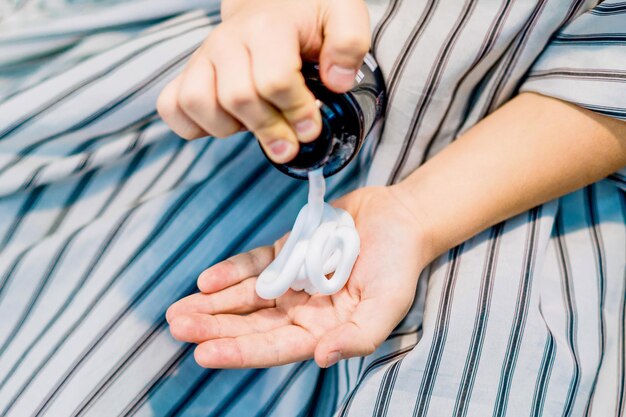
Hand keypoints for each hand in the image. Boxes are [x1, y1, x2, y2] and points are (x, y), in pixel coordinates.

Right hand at [156, 0, 370, 162]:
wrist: (271, 3)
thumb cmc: (308, 16)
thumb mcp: (343, 17)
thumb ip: (349, 44)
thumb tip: (336, 83)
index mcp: (269, 26)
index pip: (274, 80)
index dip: (296, 112)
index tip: (311, 127)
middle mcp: (228, 40)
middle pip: (237, 98)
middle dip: (270, 130)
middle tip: (290, 142)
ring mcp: (203, 56)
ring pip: (198, 104)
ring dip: (230, 128)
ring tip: (256, 124)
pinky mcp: (188, 72)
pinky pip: (172, 107)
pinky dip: (194, 126)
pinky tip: (225, 122)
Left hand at [166, 185, 432, 367]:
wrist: (400, 218)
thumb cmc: (399, 265)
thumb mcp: (388, 304)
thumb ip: (359, 335)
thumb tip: (323, 357)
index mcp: (323, 330)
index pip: (275, 347)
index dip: (239, 351)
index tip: (203, 353)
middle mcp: (302, 311)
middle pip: (251, 323)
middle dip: (214, 326)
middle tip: (178, 326)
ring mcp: (291, 281)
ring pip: (245, 296)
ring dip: (212, 304)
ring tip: (177, 311)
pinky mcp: (286, 252)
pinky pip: (254, 265)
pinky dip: (231, 272)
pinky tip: (207, 280)